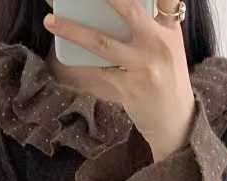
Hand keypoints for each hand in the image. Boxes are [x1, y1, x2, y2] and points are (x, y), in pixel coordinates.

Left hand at [44, 0, 196, 162]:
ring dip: (73, 30)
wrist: (176, 122)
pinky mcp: (128, 89)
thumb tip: (135, 4)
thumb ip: (160, 19)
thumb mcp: (172, 44)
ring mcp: (142, 67)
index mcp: (168, 29)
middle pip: (129, 9)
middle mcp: (158, 44)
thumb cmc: (169, 79)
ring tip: (50, 21)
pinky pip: (98, 71)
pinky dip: (80, 62)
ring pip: (102, 43)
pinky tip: (63, 55)